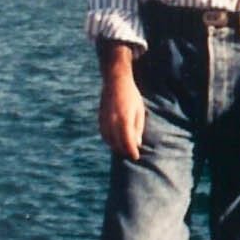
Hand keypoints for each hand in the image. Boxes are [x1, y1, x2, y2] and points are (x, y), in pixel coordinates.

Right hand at [97, 43, 144, 159]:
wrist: (115, 82)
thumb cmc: (132, 96)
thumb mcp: (139, 111)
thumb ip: (138, 128)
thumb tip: (137, 143)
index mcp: (124, 119)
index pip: (127, 141)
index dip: (131, 151)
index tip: (136, 157)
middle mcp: (112, 122)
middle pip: (117, 143)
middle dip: (124, 151)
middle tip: (131, 155)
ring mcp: (104, 120)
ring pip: (108, 140)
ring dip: (116, 147)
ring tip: (124, 150)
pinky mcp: (100, 118)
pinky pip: (103, 134)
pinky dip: (109, 140)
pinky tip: (114, 142)